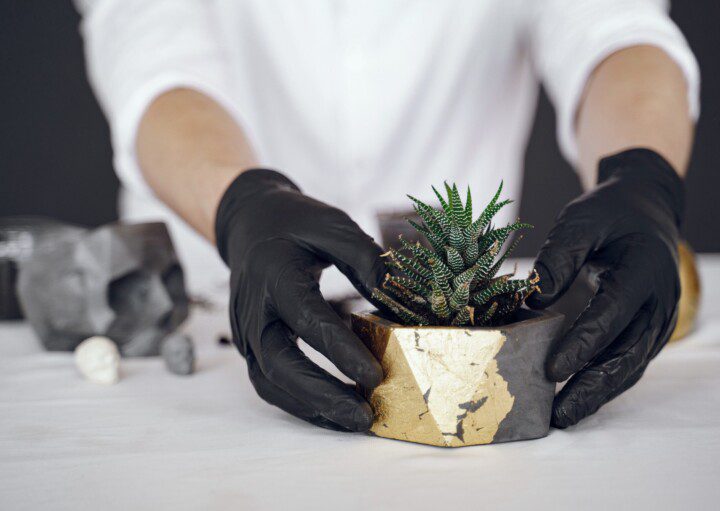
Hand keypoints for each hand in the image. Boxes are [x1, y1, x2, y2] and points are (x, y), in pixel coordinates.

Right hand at [215, 169, 384, 430]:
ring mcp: (245, 330)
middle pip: (280, 364)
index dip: (341, 352)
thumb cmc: (295, 222)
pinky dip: (298, 401)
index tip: (375, 377)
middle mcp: (253, 308)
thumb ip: (367, 261)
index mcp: (274, 273)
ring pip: (270, 382)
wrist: (249, 223)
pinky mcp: (247, 344)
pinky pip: (269, 381)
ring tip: (354, 420)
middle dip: (322, 395)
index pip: (308, 319)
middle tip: (364, 416)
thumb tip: (401, 304)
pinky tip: (331, 410)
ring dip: (311, 406)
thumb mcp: (334, 227)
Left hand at [526, 148, 684, 427]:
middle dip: (592, 387)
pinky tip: (576, 400)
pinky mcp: (648, 332)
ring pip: (629, 367)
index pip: (613, 314)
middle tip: (559, 415)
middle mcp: (658, 302)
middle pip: (627, 354)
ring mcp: (657, 321)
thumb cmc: (609, 215)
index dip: (583, 344)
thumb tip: (533, 300)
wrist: (646, 213)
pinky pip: (628, 363)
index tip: (552, 370)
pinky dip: (604, 384)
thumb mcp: (581, 222)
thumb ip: (558, 257)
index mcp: (644, 270)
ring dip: (597, 394)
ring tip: (562, 417)